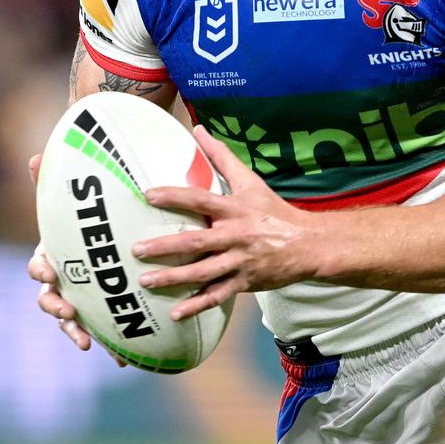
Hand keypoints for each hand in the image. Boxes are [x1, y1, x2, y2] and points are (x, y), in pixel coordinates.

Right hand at [27, 152, 100, 355]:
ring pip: (72, 321)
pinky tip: (126, 360)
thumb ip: (59, 182)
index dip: (42, 271)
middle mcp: (64, 281)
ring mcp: (81, 299)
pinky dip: (111, 346)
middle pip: (50, 299)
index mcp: (57, 256)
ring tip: (87, 342)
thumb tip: (34, 156)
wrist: (118, 234)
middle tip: (69, 310)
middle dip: (56, 307)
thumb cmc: (95, 216)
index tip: (50, 272)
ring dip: (76, 332)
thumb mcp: (82, 198)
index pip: (39, 266)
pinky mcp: (103, 314)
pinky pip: (104, 333)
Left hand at [131, 125, 320, 319]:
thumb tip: (198, 130)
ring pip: (203, 272)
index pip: (201, 200)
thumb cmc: (274, 210)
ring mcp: (240, 261)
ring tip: (146, 281)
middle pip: (197, 242)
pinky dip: (197, 306)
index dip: (175, 196)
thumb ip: (221, 157)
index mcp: (235, 209)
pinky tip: (175, 313)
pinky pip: (217, 295)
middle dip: (165, 247)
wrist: (308, 244)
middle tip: (136, 250)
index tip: (148, 195)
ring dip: (173, 278)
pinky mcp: (245, 282)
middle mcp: (236, 235)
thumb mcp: (251, 181)